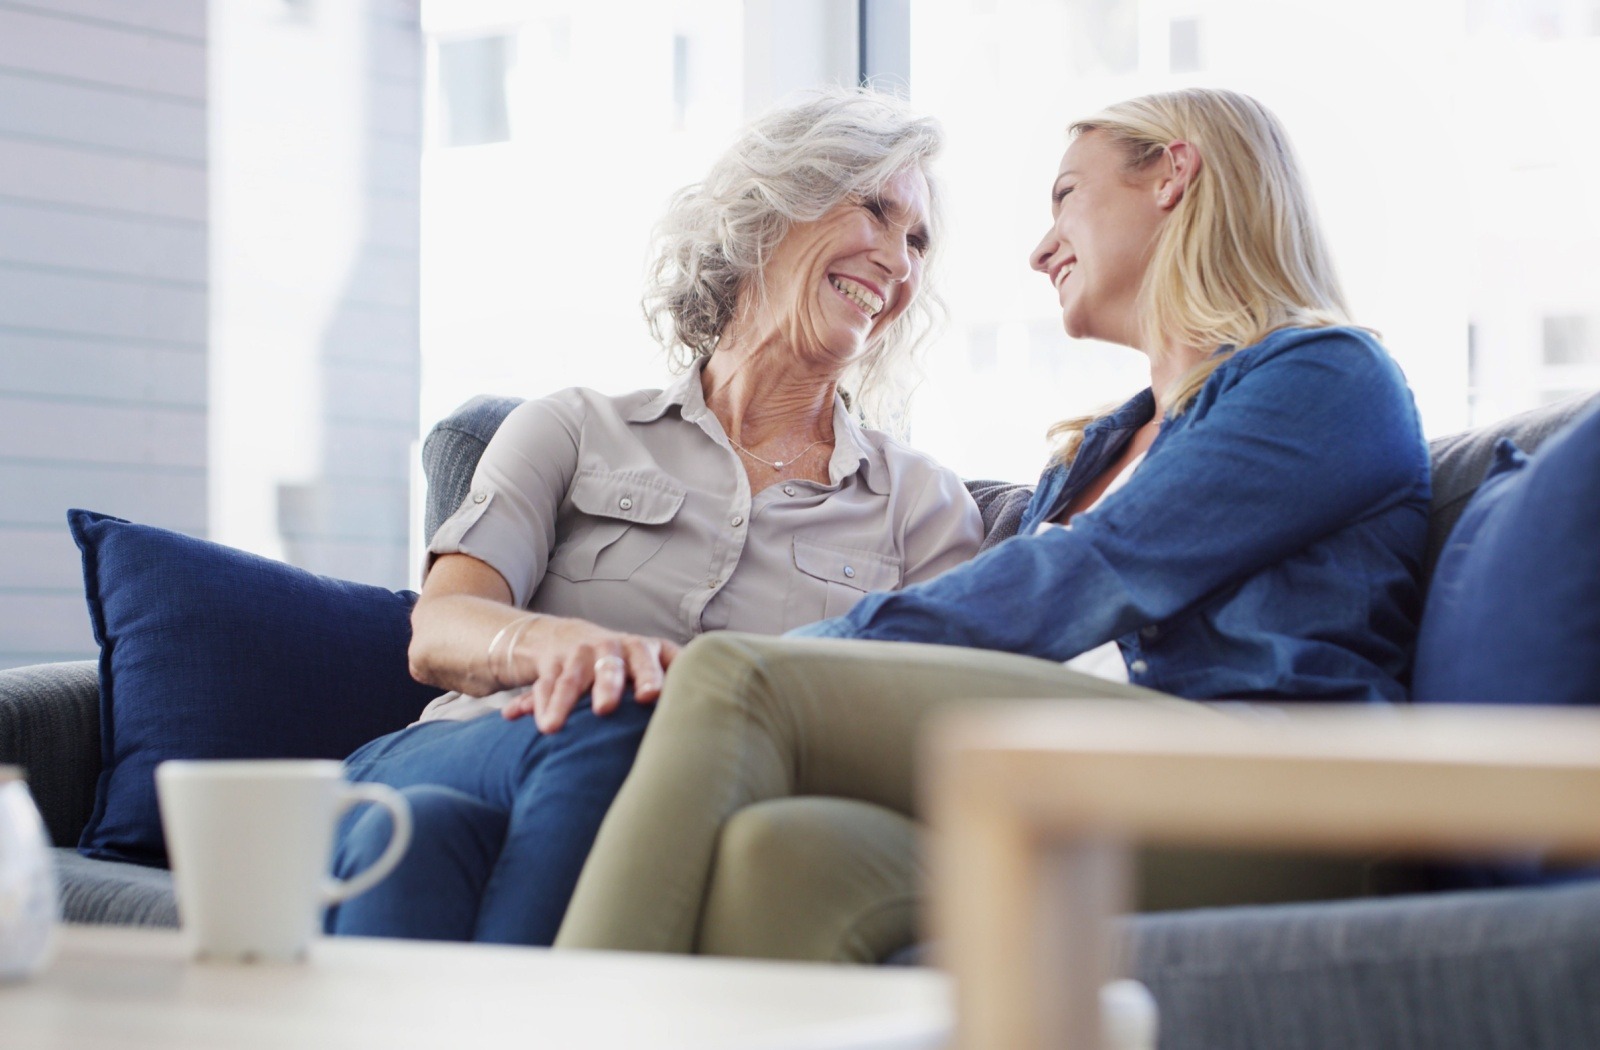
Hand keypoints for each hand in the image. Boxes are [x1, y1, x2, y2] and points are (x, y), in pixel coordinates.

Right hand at [499, 617, 679, 732]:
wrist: (564, 639)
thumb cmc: (622, 666)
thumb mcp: (650, 669)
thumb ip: (675, 685)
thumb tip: (717, 716)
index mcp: (644, 650)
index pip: (654, 660)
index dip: (653, 677)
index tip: (651, 697)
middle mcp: (613, 647)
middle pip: (612, 665)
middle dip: (609, 686)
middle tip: (606, 709)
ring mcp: (580, 653)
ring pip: (570, 678)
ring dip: (560, 703)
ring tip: (552, 728)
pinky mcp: (550, 663)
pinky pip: (541, 684)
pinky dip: (530, 703)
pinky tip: (515, 719)